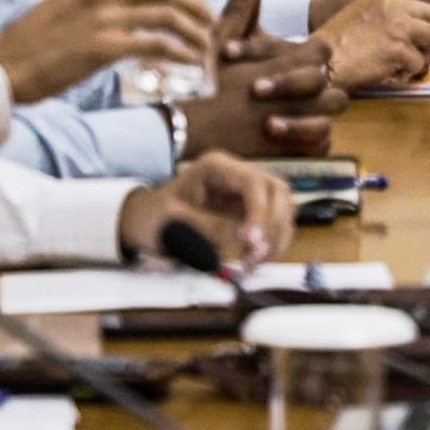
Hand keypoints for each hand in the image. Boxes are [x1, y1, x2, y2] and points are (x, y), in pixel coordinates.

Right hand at [0, 0, 213, 102]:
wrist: (5, 67)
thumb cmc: (36, 41)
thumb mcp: (69, 1)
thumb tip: (138, 0)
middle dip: (197, 2)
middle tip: (211, 19)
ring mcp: (103, 15)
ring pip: (167, 13)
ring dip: (194, 29)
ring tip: (205, 44)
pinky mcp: (103, 45)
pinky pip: (156, 44)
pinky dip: (179, 51)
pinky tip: (189, 61)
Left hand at [116, 152, 292, 266]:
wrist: (144, 221)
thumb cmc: (153, 217)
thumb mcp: (173, 223)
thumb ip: (209, 228)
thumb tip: (246, 238)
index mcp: (215, 167)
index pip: (253, 182)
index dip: (259, 212)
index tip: (250, 242)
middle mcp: (237, 174)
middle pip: (277, 191)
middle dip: (272, 225)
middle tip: (253, 256)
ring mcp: (246, 192)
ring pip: (284, 206)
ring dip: (277, 236)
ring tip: (252, 261)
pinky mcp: (251, 210)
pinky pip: (277, 222)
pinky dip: (273, 242)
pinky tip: (255, 259)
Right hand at [188, 0, 342, 157]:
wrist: (186, 128)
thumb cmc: (201, 84)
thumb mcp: (217, 42)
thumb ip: (239, 12)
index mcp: (279, 67)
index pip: (322, 53)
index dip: (316, 55)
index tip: (303, 59)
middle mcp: (292, 97)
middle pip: (336, 92)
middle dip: (324, 93)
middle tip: (306, 94)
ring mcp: (291, 127)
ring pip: (328, 122)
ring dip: (318, 119)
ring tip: (302, 116)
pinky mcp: (285, 152)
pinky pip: (318, 149)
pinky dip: (312, 144)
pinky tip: (296, 137)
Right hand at [312, 0, 429, 90]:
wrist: (322, 61)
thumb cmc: (337, 42)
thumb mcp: (361, 13)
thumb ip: (388, 14)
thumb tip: (417, 24)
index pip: (423, 5)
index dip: (428, 23)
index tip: (423, 36)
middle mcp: (394, 7)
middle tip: (418, 51)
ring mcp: (399, 28)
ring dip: (420, 54)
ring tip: (402, 62)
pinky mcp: (399, 51)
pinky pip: (418, 64)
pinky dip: (406, 72)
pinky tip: (390, 72)